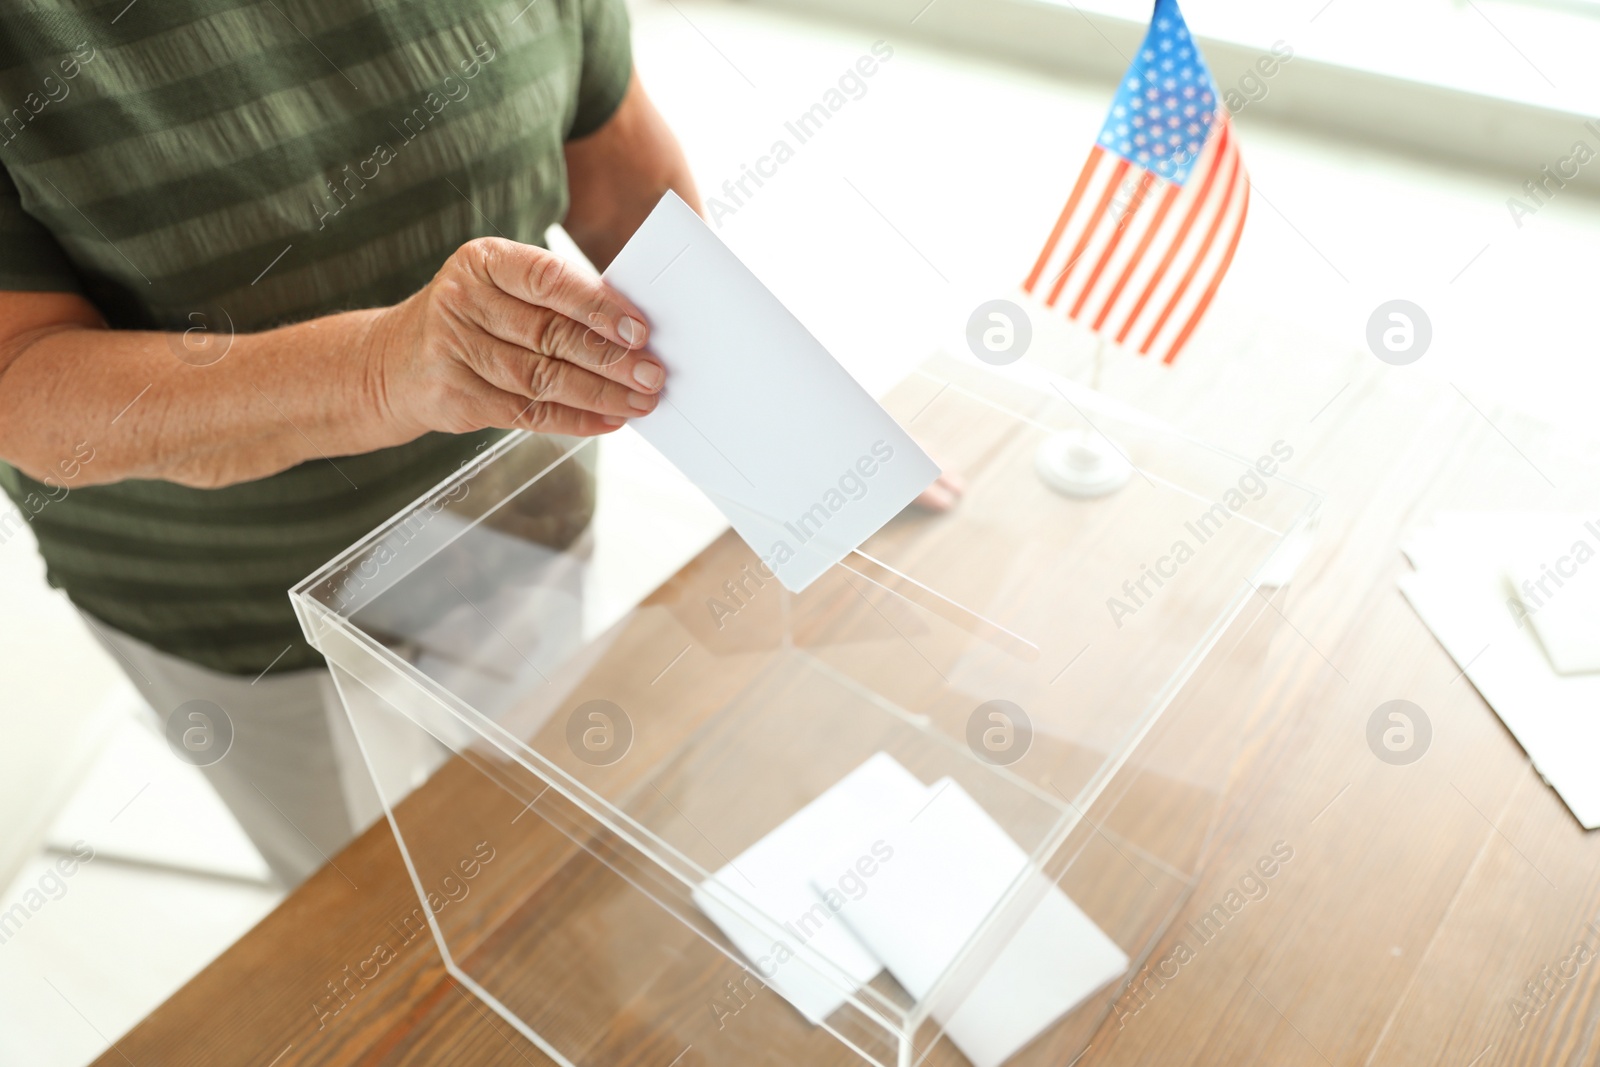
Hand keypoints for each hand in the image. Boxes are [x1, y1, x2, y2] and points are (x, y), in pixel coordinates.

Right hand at [368, 237, 662, 438]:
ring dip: (600, 393)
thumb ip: (556, 301)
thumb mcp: (500, 290)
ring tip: (640, 401)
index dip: (599, 306)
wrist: (393, 362)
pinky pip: (527, 411)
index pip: (549, 280)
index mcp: (483, 261)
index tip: (642, 330)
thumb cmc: (471, 319)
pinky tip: (608, 420)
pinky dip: (574, 419)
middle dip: (610, 357)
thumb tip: (632, 330)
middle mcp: (463, 301)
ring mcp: (453, 350)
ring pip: (542, 377)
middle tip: (653, 373)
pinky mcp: (455, 396)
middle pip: (550, 333)